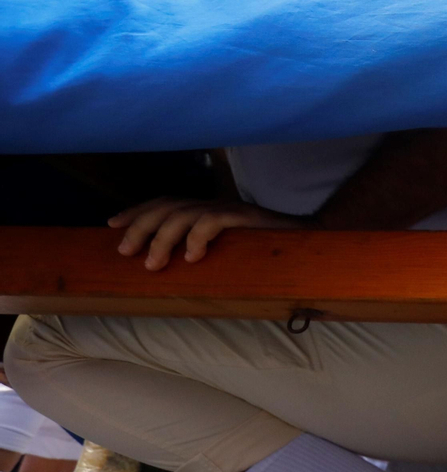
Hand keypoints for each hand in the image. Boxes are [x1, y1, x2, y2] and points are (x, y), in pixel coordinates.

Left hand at [109, 198, 310, 270]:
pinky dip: (198, 238)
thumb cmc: (267, 252)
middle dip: (140, 227)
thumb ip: (204, 251)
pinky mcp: (246, 218)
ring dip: (162, 239)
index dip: (137, 211)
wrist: (311, 243)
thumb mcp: (228, 251)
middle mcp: (215, 204)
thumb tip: (172, 269)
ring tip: (152, 263)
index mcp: (207, 209)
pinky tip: (192, 257)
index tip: (111, 226)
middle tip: (125, 252)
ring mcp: (230, 210)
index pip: (165, 203)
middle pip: (167, 207)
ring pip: (184, 215)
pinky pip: (213, 222)